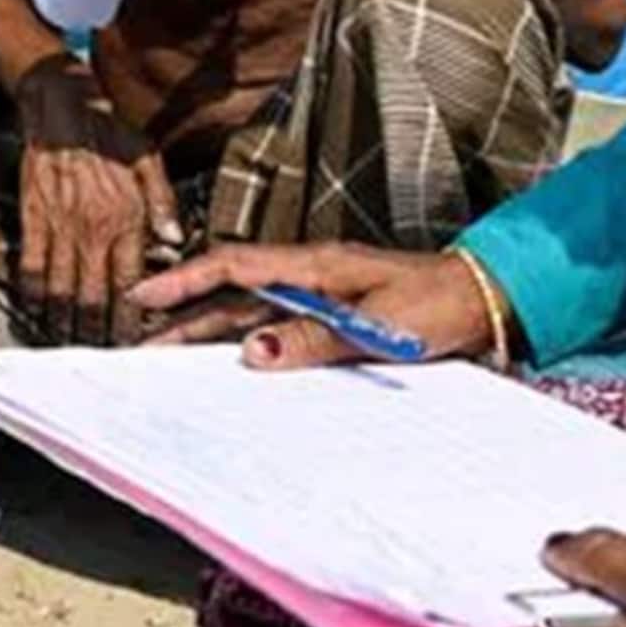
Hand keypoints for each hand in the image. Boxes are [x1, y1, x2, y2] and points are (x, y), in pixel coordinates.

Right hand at [16, 60, 182, 345]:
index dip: (132, 316)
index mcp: (126, 216)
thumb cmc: (107, 128)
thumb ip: (163, 201)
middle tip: (100, 354)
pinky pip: (32, 268)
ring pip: (63, 290)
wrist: (59, 103)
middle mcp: (93, 228)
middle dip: (98, 332)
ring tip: (70, 344)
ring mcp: (59, 226)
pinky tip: (38, 313)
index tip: (134, 338)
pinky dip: (35, 296)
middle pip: (95, 296)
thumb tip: (174, 241)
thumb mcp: (149, 157)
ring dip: (67, 323)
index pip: (132, 281)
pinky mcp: (32, 219)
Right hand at [129, 241, 498, 367]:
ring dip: (210, 330)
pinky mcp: (336, 315)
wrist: (482, 301)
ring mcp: (322, 295)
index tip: (145, 296)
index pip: (235, 266)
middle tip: (143, 342)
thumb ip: (313, 339)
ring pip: (252, 311)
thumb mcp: (376, 325)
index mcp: (316, 265)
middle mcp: (312, 276)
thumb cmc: (438, 304)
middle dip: (185, 314)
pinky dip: (249, 340)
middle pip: (234, 293)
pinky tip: (234, 361)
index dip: (186, 281)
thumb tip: (253, 351)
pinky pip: (280, 326)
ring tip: (171, 355)